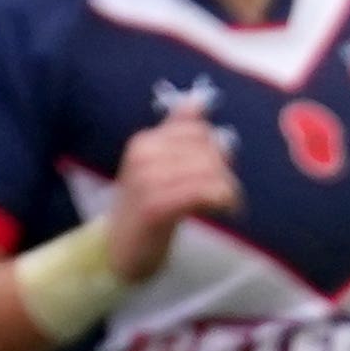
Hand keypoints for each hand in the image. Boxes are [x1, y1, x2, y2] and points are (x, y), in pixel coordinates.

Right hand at [104, 96, 238, 282]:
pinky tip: (221, 212)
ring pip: (210, 171)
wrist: (121, 250)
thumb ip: (179, 135)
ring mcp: (146, 177)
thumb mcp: (162, 167)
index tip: (218, 175)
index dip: (217, 152)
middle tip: (226, 198)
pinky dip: (221, 201)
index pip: (199, 131)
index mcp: (146, 140)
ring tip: (224, 207)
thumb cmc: (147, 209)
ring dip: (228, 192)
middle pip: (208, 150)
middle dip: (226, 174)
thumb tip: (198, 100)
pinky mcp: (155, 205)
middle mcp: (143, 152)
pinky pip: (203, 192)